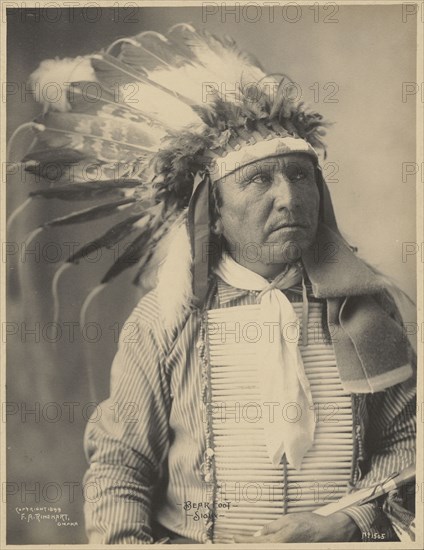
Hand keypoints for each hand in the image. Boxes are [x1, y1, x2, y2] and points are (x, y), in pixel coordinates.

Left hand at [234, 512, 360, 542]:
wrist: (328, 532)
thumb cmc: (309, 523)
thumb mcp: (288, 520)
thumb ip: (271, 528)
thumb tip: (257, 533)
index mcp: (280, 541)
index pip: (256, 543)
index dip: (243, 540)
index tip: (234, 537)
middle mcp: (283, 548)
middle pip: (260, 548)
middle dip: (247, 545)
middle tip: (236, 540)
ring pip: (267, 549)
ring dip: (256, 545)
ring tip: (246, 542)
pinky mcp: (292, 549)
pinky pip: (275, 549)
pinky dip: (265, 546)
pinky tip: (260, 543)